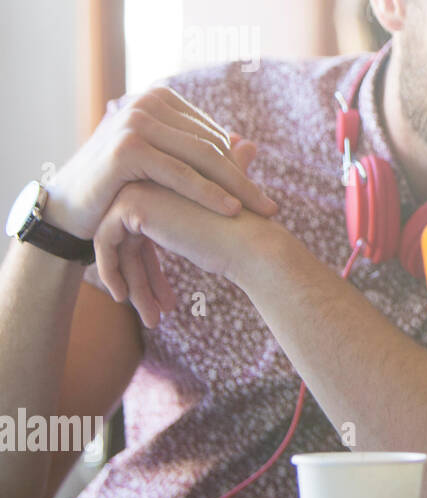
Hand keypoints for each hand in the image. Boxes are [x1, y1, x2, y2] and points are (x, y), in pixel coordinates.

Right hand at [41, 86, 277, 239]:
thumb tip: (251, 142)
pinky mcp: (127, 147)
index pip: (212, 135)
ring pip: (201, 157)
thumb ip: (203, 152)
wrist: (70, 208)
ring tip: (261, 211)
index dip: (237, 166)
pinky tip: (232, 210)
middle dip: (243, 178)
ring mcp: (135, 120)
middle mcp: (148, 101)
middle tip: (271, 206)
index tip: (260, 192)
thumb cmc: (120, 186)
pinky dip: (209, 193)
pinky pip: (180, 173)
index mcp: (160, 99)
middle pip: (211, 144)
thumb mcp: (165, 163)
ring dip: (236, 187)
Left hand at [93, 180, 289, 327]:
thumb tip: (182, 230)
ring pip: (117, 242)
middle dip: (142, 279)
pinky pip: (104, 241)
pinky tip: (123, 297)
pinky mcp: (131, 203)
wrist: (252, 243)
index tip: (164, 300)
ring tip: (149, 319)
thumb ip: (188, 229)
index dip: (153, 268)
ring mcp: (140, 186)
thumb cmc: (244, 241)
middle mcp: (153, 179)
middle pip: (131, 238)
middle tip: (154, 316)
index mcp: (172, 184)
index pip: (148, 230)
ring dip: (131, 283)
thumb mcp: (213, 229)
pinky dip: (109, 270)